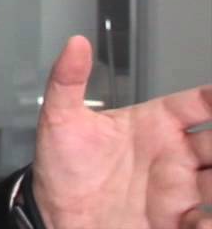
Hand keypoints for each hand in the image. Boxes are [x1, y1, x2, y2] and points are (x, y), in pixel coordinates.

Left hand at [32, 35, 211, 228]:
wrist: (56, 214)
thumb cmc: (62, 166)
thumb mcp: (60, 119)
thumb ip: (67, 80)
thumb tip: (75, 43)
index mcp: (156, 123)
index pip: (200, 103)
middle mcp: (174, 154)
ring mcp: (180, 188)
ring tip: (209, 183)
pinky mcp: (177, 220)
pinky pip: (206, 220)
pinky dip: (209, 221)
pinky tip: (202, 222)